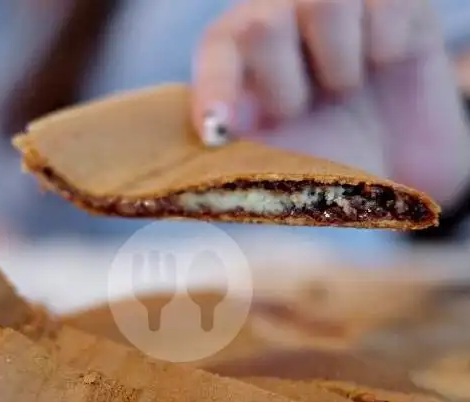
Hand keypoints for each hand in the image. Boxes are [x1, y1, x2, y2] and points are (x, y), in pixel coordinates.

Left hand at [192, 0, 469, 206]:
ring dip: (340, 66)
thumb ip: (242, 151)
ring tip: (347, 89)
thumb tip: (217, 134)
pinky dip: (389, 43)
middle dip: (284, 87)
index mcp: (244, 57)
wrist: (401, 162)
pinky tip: (387, 61)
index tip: (219, 129)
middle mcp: (283, 19)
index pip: (217, 53)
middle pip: (263, 27)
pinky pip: (387, 2)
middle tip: (302, 112)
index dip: (214, 87)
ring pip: (325, 4)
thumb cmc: (331, 164)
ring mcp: (337, 3)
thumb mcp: (281, 169)